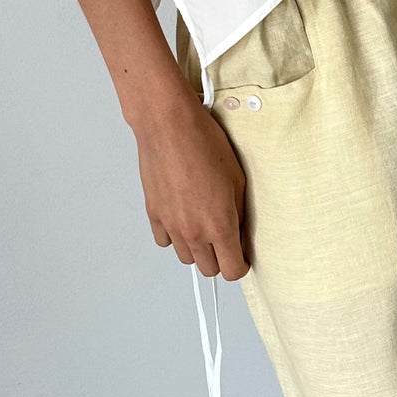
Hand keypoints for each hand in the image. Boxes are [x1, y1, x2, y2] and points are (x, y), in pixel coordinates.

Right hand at [134, 94, 250, 279]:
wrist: (169, 126)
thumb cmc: (204, 143)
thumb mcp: (238, 178)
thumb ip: (239, 212)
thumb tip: (239, 228)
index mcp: (219, 224)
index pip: (233, 270)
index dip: (241, 265)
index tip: (242, 255)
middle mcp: (194, 231)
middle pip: (209, 270)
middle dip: (220, 258)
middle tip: (225, 239)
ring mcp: (171, 225)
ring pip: (186, 258)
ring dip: (198, 249)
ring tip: (203, 224)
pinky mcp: (154, 215)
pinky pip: (165, 241)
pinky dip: (174, 235)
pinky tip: (183, 217)